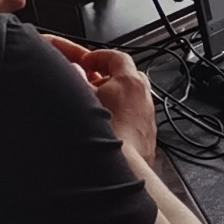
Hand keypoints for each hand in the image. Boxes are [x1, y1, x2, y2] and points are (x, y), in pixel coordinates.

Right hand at [50, 35, 161, 169]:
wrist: (123, 166)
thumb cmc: (105, 133)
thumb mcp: (82, 98)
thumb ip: (77, 79)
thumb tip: (75, 71)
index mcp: (130, 82)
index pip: (116, 57)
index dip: (99, 56)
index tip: (87, 62)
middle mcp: (144, 97)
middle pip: (129, 76)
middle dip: (110, 77)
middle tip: (94, 82)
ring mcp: (148, 117)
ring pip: (134, 99)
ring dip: (118, 98)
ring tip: (100, 107)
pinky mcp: (148, 136)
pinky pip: (136, 119)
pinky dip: (124, 118)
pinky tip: (109, 128)